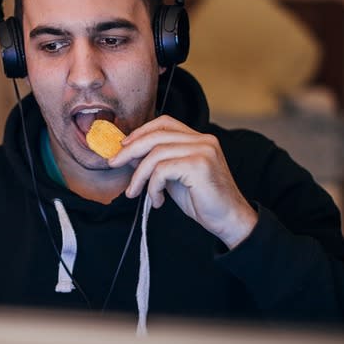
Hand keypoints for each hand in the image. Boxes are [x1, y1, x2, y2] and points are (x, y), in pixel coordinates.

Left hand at [107, 116, 256, 247]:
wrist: (229, 220)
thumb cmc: (203, 201)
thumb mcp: (175, 178)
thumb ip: (159, 163)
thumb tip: (131, 154)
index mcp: (199, 139)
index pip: (165, 123)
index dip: (141, 131)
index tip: (124, 145)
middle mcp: (203, 140)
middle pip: (156, 135)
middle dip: (130, 150)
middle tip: (114, 163)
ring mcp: (203, 150)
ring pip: (156, 154)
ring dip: (139, 176)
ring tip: (135, 193)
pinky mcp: (199, 165)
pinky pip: (162, 170)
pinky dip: (153, 186)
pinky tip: (157, 200)